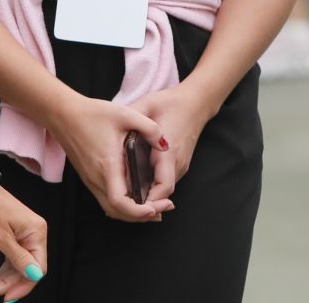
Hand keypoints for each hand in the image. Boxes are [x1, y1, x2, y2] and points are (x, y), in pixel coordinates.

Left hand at [0, 179, 47, 298]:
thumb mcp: (0, 237)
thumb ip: (18, 258)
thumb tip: (34, 275)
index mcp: (37, 233)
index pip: (37, 268)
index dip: (23, 285)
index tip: (5, 298)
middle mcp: (34, 235)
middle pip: (26, 270)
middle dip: (6, 284)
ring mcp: (25, 236)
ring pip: (18, 267)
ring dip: (1, 280)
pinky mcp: (15, 238)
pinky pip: (12, 260)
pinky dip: (0, 272)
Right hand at [47, 94, 171, 221]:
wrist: (65, 115)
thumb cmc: (93, 114)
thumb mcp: (127, 115)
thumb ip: (150, 129)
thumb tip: (166, 145)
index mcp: (107, 166)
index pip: (120, 201)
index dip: (138, 212)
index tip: (156, 209)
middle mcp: (96, 178)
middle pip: (117, 212)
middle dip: (141, 216)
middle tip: (164, 209)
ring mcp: (90, 180)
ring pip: (111, 209)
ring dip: (132, 213)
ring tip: (155, 208)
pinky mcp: (89, 178)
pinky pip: (106, 199)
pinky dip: (123, 206)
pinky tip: (137, 198)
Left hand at [126, 82, 217, 208]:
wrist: (197, 101)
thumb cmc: (171, 103)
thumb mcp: (147, 106)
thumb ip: (130, 120)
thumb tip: (111, 132)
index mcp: (169, 151)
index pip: (163, 187)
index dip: (148, 202)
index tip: (129, 206)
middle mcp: (178, 162)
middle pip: (162, 194)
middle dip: (143, 204)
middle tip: (119, 207)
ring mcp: (181, 164)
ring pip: (164, 190)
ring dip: (148, 196)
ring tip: (124, 198)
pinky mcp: (180, 164)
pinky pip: (165, 182)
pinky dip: (152, 188)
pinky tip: (136, 185)